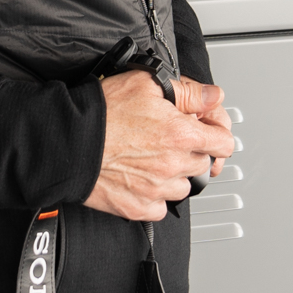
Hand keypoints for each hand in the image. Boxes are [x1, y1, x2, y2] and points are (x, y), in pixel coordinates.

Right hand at [85, 71, 233, 221]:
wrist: (68, 142)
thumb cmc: (101, 112)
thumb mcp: (145, 84)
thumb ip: (188, 92)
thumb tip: (212, 96)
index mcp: (181, 134)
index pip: (224, 144)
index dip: (216, 134)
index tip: (207, 133)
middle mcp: (173, 165)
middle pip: (203, 165)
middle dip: (192, 152)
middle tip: (169, 141)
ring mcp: (157, 190)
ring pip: (183, 187)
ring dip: (175, 175)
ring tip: (153, 160)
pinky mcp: (139, 207)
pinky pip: (160, 207)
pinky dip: (154, 196)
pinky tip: (141, 179)